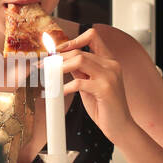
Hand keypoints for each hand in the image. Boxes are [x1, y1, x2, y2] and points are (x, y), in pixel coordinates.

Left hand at [56, 27, 134, 144]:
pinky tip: (59, 92)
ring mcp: (110, 76)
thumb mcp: (90, 84)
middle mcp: (111, 64)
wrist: (120, 126)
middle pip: (79, 51)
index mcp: (109, 60)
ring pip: (79, 60)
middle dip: (57, 59)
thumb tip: (62, 62)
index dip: (73, 40)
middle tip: (43, 66)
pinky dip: (65, 87)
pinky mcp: (105, 89)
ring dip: (59, 68)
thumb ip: (81, 71)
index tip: (57, 50)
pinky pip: (79, 82)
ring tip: (49, 76)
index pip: (92, 36)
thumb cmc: (105, 106)